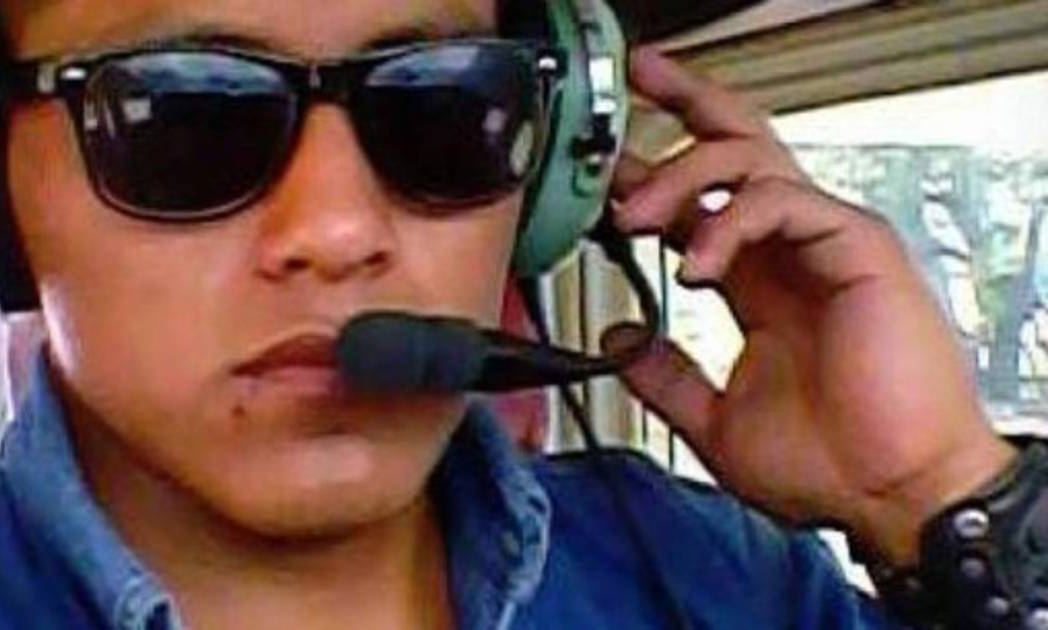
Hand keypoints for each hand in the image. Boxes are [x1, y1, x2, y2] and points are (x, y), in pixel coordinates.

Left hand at [607, 48, 1014, 563]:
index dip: (650, 177)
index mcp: (762, 281)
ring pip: (750, 157)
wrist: (892, 498)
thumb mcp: (715, 420)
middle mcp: (792, 250)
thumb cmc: (830, 463)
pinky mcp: (858, 247)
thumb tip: (618, 343)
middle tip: (634, 83)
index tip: (599, 172)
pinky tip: (696, 263)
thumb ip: (666, 376)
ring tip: (633, 218)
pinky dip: (729, 220)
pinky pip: (784, 200)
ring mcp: (826, 242)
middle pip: (738, 145)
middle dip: (684, 104)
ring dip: (679, 176)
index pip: (701, 203)